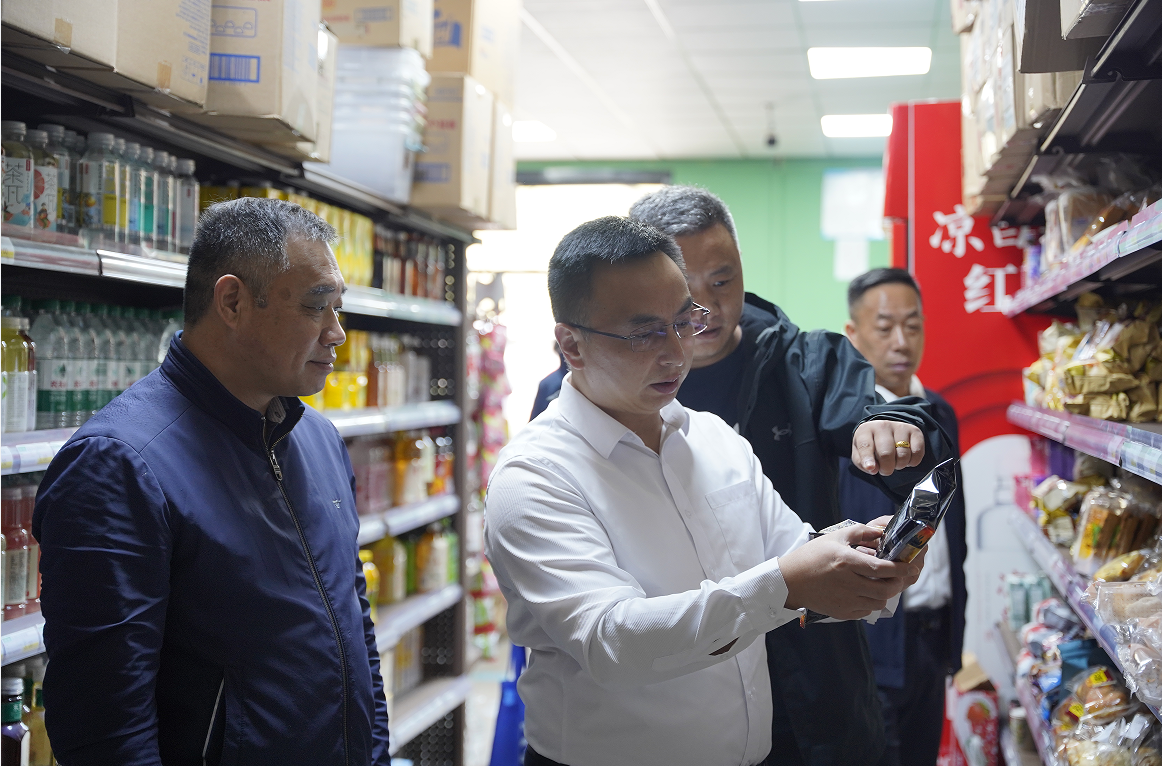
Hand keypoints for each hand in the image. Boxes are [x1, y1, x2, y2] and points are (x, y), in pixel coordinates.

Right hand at [780, 522, 919, 619]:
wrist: (790, 581)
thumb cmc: (811, 557)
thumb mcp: (835, 537)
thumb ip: (860, 532)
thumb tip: (881, 533)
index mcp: (846, 562)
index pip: (882, 568)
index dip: (901, 569)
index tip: (911, 566)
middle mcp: (848, 583)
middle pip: (885, 588)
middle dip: (898, 583)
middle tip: (900, 576)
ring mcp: (845, 600)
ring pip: (878, 602)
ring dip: (885, 593)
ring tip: (882, 584)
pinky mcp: (842, 612)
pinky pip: (866, 611)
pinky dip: (871, 602)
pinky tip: (865, 593)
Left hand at [852, 421, 924, 475]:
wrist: (886, 433)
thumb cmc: (872, 446)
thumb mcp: (860, 454)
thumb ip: (862, 463)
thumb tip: (873, 469)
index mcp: (865, 431)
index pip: (866, 445)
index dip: (868, 458)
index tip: (870, 468)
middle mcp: (882, 426)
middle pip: (886, 453)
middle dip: (886, 468)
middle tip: (885, 470)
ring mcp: (900, 427)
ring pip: (903, 455)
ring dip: (899, 465)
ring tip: (895, 462)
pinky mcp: (915, 431)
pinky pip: (917, 452)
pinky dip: (912, 461)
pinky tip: (906, 458)